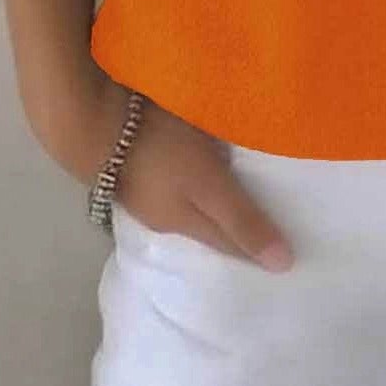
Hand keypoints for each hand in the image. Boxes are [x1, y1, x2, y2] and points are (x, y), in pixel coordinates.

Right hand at [54, 72, 296, 273]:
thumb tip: (284, 265)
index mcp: (184, 223)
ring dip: (220, 200)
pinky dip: (201, 177)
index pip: (230, 243)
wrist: (95, 121)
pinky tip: (210, 164)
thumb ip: (242, 219)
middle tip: (277, 224)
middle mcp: (166, 214)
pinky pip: (181, 176)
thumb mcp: (209, 185)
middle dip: (241, 226)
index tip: (289, 255)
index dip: (257, 249)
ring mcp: (149, 189)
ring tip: (251, 191)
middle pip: (212, 225)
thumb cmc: (161, 153)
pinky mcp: (140, 160)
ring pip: (195, 201)